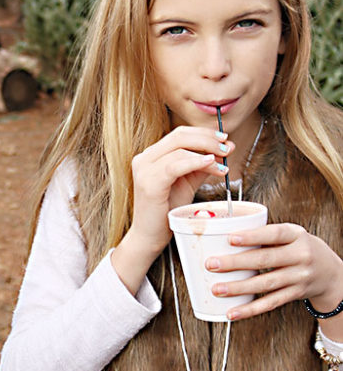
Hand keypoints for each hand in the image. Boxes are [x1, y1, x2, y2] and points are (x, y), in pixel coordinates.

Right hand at [111, 126, 233, 295]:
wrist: (150, 236)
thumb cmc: (167, 211)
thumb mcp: (187, 183)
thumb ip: (201, 166)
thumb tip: (224, 150)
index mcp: (151, 155)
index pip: (179, 134)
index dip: (203, 133)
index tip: (224, 138)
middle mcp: (144, 158)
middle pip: (179, 136)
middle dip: (207, 138)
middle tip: (227, 147)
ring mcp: (144, 170)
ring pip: (179, 148)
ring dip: (206, 151)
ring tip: (224, 161)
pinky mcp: (149, 184)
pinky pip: (175, 166)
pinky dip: (195, 162)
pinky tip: (211, 164)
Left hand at [206, 223, 342, 332]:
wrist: (330, 272)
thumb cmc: (298, 248)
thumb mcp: (290, 235)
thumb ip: (265, 236)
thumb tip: (224, 238)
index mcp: (296, 235)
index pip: (274, 234)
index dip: (253, 237)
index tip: (230, 238)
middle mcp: (300, 256)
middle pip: (265, 260)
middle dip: (236, 262)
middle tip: (211, 264)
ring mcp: (299, 277)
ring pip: (266, 283)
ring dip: (239, 288)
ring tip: (217, 289)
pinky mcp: (295, 294)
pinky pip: (271, 303)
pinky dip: (250, 309)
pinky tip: (233, 312)